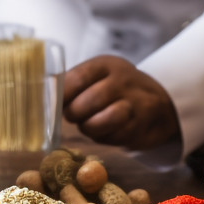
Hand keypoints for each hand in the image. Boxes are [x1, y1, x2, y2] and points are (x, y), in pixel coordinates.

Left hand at [63, 55, 179, 149]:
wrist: (159, 103)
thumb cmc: (115, 90)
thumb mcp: (98, 77)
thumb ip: (73, 83)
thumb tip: (44, 93)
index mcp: (106, 65)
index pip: (78, 78)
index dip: (62, 94)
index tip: (54, 103)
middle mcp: (123, 81)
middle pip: (89, 101)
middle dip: (75, 114)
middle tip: (73, 116)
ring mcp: (135, 104)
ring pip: (103, 121)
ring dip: (90, 128)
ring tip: (88, 124)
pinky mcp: (141, 126)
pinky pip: (114, 137)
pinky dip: (104, 138)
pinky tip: (106, 131)